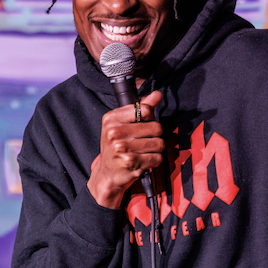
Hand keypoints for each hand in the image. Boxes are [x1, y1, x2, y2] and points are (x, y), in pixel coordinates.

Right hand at [88, 91, 164, 209]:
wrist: (108, 173)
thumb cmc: (116, 146)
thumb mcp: (122, 124)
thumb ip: (141, 107)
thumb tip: (157, 94)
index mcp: (111, 119)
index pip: (145, 110)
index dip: (150, 117)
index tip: (143, 124)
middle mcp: (114, 132)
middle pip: (156, 127)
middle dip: (155, 135)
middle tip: (144, 141)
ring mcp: (122, 148)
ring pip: (159, 143)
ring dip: (156, 149)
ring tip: (144, 151)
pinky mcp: (131, 163)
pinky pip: (157, 158)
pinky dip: (154, 160)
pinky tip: (144, 160)